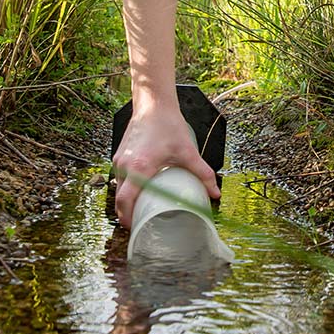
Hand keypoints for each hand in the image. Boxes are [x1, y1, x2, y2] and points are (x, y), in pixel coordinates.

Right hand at [112, 104, 219, 227]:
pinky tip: (138, 191)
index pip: (125, 200)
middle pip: (119, 199)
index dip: (128, 218)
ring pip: (118, 188)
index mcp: (139, 167)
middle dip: (127, 214)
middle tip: (140, 224)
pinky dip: (126, 188)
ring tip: (140, 210)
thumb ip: (203, 173)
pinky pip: (120, 177)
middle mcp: (125, 165)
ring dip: (126, 201)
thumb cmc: (168, 125)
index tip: (137, 228)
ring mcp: (120, 159)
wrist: (152, 104)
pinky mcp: (119, 154)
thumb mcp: (187, 151)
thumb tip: (215, 192)